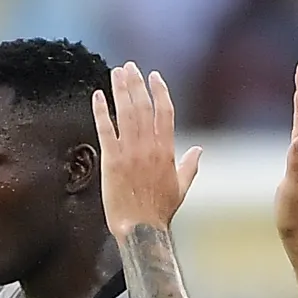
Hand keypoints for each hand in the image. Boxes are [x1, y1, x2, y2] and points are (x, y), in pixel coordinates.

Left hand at [92, 63, 201, 238]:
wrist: (140, 230)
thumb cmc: (160, 213)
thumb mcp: (181, 188)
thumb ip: (190, 166)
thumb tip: (200, 151)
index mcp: (167, 151)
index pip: (165, 112)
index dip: (159, 91)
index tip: (154, 76)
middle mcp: (149, 147)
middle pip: (143, 106)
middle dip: (136, 84)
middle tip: (129, 67)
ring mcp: (130, 152)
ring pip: (126, 113)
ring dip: (120, 90)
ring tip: (116, 73)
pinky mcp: (111, 160)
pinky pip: (106, 129)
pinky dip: (101, 111)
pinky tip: (97, 96)